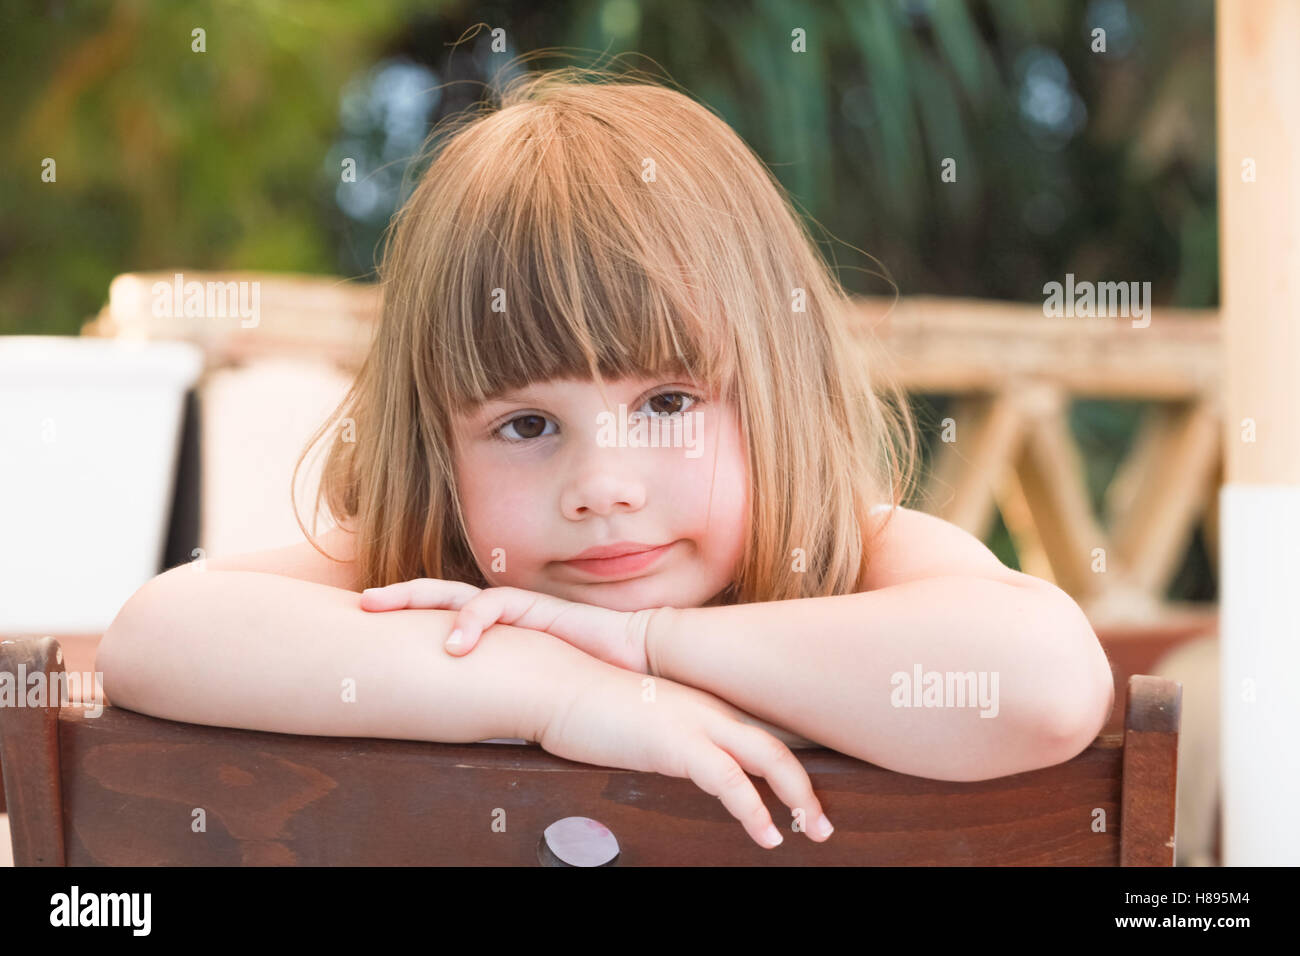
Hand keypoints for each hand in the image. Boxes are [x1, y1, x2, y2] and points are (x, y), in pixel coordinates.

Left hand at [359, 579, 658, 673]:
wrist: (646, 659)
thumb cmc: (595, 677)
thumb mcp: (537, 687)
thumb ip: (509, 695)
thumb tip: (474, 724)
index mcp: (503, 630)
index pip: (448, 616)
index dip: (413, 617)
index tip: (375, 628)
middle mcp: (507, 614)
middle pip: (442, 595)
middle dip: (401, 595)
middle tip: (363, 602)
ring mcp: (521, 608)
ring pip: (459, 592)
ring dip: (419, 600)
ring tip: (385, 609)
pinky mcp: (539, 608)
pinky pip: (496, 604)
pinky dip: (471, 622)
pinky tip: (454, 644)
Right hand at [539, 664, 834, 848]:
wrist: (552, 684)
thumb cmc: (584, 706)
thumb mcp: (634, 723)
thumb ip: (660, 739)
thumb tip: (667, 761)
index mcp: (698, 703)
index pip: (756, 732)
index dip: (785, 765)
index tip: (801, 795)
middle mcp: (706, 708)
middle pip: (776, 743)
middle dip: (806, 785)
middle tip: (823, 821)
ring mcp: (695, 722)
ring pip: (770, 757)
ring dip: (799, 798)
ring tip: (814, 830)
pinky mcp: (677, 743)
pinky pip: (730, 780)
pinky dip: (756, 810)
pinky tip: (768, 835)